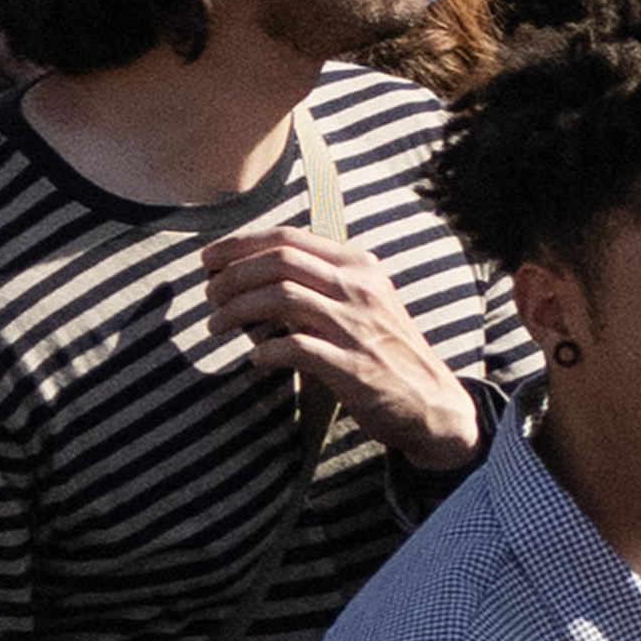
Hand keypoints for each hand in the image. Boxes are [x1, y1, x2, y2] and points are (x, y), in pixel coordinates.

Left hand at [202, 224, 483, 462]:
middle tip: (209, 296)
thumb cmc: (384, 352)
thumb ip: (319, 284)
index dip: (240, 244)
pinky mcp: (353, 366)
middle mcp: (361, 288)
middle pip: (280, 261)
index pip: (290, 237)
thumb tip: (248, 274)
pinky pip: (294, 348)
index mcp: (360, 266)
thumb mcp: (362, 303)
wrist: (432, 403)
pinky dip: (264, 352)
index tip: (209, 259)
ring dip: (237, 309)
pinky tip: (255, 360)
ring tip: (216, 326)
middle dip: (232, 276)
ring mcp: (358, 326)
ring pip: (281, 297)